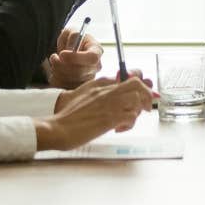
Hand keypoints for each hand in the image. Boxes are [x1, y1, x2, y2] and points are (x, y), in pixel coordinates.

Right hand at [37, 77, 154, 150]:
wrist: (57, 128)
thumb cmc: (68, 115)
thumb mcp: (83, 94)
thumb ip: (99, 89)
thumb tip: (114, 86)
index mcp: (100, 84)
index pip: (127, 76)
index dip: (140, 84)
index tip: (146, 94)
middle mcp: (107, 91)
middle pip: (137, 83)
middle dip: (146, 94)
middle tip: (145, 107)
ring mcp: (109, 104)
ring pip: (136, 99)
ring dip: (137, 111)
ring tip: (127, 121)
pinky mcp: (109, 119)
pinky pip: (131, 116)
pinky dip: (129, 124)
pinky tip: (119, 129)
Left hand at [45, 29, 102, 88]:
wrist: (68, 49)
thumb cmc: (72, 40)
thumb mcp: (72, 31)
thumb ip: (72, 36)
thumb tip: (70, 49)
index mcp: (96, 51)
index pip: (92, 58)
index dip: (76, 58)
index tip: (62, 54)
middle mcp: (95, 66)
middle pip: (80, 72)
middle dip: (62, 65)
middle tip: (54, 57)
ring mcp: (88, 78)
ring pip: (71, 81)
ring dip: (57, 71)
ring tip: (54, 61)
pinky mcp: (79, 87)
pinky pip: (65, 87)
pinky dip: (56, 79)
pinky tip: (55, 71)